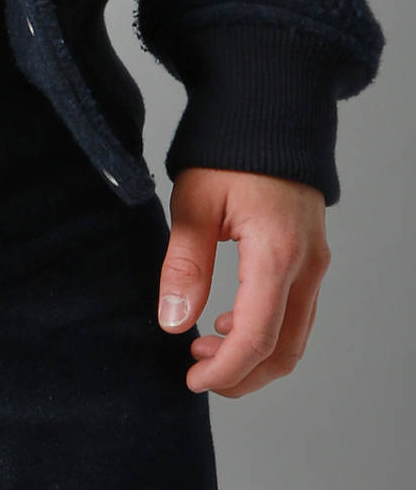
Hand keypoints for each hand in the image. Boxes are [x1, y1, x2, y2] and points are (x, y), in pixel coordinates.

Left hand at [155, 167, 329, 396]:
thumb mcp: (194, 202)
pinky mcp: (311, 254)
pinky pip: (297, 310)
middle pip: (286, 349)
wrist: (267, 108)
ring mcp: (315, 260)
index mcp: (277, 252)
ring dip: (254, 355)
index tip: (192, 381)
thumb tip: (174, 323)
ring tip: (203, 348)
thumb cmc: (227, 148)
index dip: (225, 371)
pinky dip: (267, 330)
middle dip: (243, 375)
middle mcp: (307, 263)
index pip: (257, 337)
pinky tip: (227, 321)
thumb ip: (185, 264)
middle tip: (197, 375)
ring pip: (296, 335)